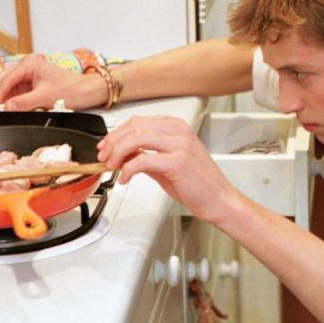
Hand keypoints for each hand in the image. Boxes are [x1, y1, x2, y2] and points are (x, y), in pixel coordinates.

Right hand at [0, 55, 103, 110]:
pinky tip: (15, 109)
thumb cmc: (71, 89)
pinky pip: (18, 93)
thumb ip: (24, 103)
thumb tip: (6, 108)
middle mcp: (27, 67)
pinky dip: (15, 102)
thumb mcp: (46, 97)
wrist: (87, 92)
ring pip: (9, 88)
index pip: (6, 79)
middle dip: (0, 96)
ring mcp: (29, 76)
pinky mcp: (32, 85)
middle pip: (4, 81)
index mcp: (29, 64)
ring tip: (6, 112)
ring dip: (7, 99)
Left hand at [97, 115, 241, 223]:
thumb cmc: (198, 184)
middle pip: (134, 127)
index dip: (117, 133)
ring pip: (136, 138)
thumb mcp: (166, 164)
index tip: (106, 146)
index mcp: (176, 127)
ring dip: (117, 152)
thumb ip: (146, 155)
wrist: (219, 200)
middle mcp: (179, 131)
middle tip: (104, 157)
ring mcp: (180, 145)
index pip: (138, 121)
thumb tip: (123, 154)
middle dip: (113, 142)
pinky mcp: (178, 162)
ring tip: (111, 166)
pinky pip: (143, 160)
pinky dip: (128, 169)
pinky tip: (124, 178)